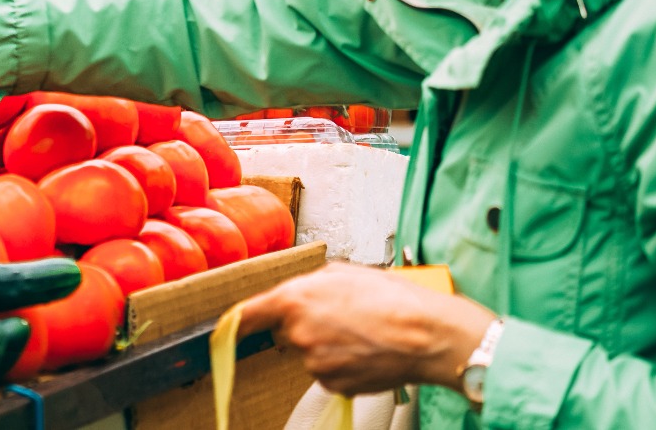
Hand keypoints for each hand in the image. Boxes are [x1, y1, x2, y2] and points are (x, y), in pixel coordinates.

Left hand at [238, 263, 496, 396]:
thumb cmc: (393, 299)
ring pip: (311, 353)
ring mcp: (314, 362)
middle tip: (344, 316)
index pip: (249, 313)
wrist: (427, 335)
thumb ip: (311, 283)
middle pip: (288, 332)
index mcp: (296, 299)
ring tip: (363, 332)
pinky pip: (329, 372)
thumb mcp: (346, 272)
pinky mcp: (332, 384)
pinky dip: (343, 364)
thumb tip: (301, 291)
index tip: (229, 325)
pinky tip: (366, 351)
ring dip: (330, 345)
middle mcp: (298, 333)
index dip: (238, 320)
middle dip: (308, 325)